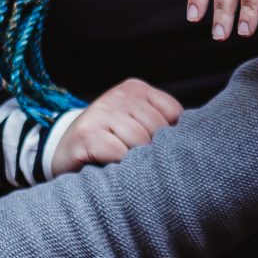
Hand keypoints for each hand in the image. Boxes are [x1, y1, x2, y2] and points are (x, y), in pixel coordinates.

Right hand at [52, 77, 183, 171]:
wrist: (63, 151)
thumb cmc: (108, 141)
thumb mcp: (135, 123)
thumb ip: (160, 124)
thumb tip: (194, 139)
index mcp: (135, 89)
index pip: (173, 112)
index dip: (171, 137)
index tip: (160, 149)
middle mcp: (118, 96)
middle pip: (158, 129)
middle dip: (153, 151)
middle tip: (141, 162)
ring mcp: (100, 113)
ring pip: (140, 141)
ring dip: (136, 160)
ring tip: (126, 166)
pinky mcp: (87, 134)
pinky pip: (118, 153)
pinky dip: (120, 166)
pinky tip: (112, 168)